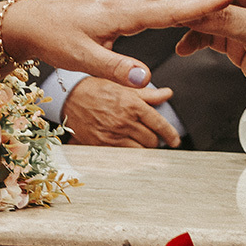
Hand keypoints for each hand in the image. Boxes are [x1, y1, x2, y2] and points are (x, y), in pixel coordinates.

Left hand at [4, 0, 245, 89]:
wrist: (31, 23)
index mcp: (124, 13)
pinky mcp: (123, 5)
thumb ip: (115, 69)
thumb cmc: (54, 39)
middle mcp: (129, 2)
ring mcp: (127, 1)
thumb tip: (145, 79)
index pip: (172, 8)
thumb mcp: (82, 59)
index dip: (203, 2)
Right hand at [62, 76, 179, 147]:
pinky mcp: (101, 146)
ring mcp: (112, 135)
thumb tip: (167, 94)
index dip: (170, 134)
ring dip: (143, 150)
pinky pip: (123, 158)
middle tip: (151, 138)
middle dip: (154, 140)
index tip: (175, 140)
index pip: (159, 124)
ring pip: (139, 152)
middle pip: (151, 141)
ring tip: (141, 145)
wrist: (70, 97)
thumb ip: (147, 94)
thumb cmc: (96, 89)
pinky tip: (129, 153)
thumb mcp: (123, 86)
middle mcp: (124, 121)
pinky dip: (129, 157)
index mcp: (132, 104)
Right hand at [171, 0, 245, 108]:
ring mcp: (245, 21)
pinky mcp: (239, 42)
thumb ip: (225, 19)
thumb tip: (194, 9)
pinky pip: (210, 36)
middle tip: (170, 4)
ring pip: (208, 14)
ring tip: (174, 27)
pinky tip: (185, 47)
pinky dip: (195, 41)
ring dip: (191, 21)